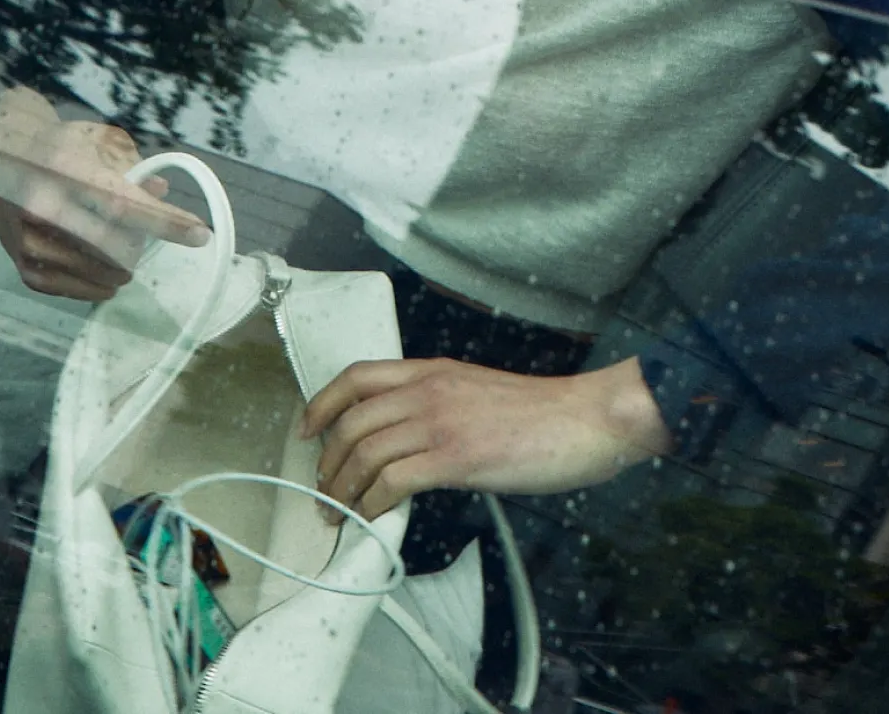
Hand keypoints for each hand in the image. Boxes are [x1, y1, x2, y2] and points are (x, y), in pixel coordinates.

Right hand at [0, 87, 208, 299]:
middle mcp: (42, 207)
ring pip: (101, 273)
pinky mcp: (24, 267)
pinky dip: (97, 282)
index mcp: (64, 168)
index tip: (200, 234)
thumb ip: (131, 166)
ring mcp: (30, 242)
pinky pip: (76, 289)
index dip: (164, 222)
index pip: (123, 203)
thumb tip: (161, 191)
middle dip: (141, 245)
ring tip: (118, 245)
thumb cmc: (58, 147)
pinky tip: (103, 269)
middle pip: (116, 247)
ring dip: (122, 265)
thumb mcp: (95, 141)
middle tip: (141, 235)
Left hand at [301, 354, 671, 520]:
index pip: (357, 375)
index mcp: (430, 370)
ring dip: (343, 490)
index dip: (322, 402)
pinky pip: (393, 481)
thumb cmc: (537, 413)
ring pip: (365, 453)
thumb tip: (405, 441)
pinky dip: (373, 504)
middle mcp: (427, 389)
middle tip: (323, 494)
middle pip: (351, 420)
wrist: (582, 419)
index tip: (306, 431)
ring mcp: (440, 422)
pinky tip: (374, 519)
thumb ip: (437, 404)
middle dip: (326, 462)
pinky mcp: (456, 458)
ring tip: (340, 515)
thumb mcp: (475, 391)